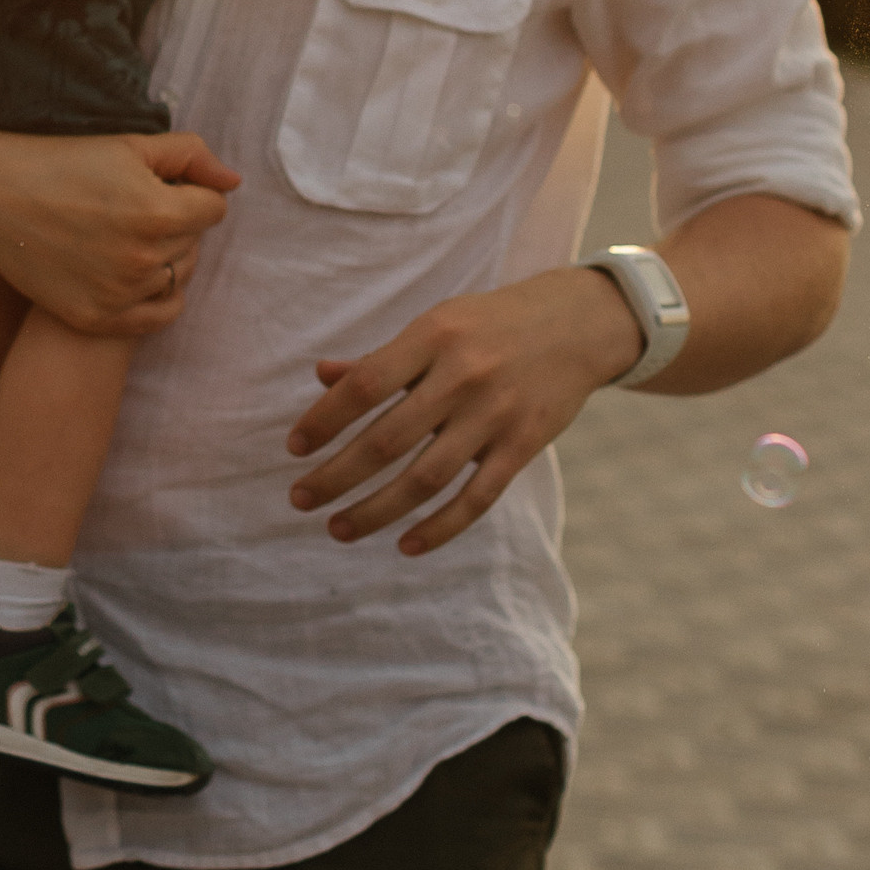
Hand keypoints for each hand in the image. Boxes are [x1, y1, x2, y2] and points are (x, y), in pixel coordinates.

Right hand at [0, 125, 238, 336]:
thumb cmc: (59, 161)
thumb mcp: (128, 145)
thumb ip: (190, 156)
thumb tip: (233, 182)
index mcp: (158, 213)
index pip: (213, 209)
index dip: (188, 191)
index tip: (156, 184)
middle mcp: (144, 260)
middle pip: (195, 244)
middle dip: (176, 222)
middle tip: (131, 206)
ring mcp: (120, 295)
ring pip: (177, 276)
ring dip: (164, 256)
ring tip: (124, 234)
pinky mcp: (96, 318)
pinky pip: (157, 316)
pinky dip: (155, 296)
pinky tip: (133, 272)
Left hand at [283, 265, 640, 554]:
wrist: (576, 324)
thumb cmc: (489, 324)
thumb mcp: (436, 324)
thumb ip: (381, 357)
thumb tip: (322, 376)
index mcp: (432, 336)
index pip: (364, 385)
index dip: (324, 420)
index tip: (293, 447)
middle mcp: (462, 375)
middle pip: (387, 440)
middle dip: (336, 476)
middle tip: (300, 500)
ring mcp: (495, 415)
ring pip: (425, 478)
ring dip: (376, 511)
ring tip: (338, 529)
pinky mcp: (523, 446)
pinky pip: (476, 498)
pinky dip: (439, 528)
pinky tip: (405, 546)